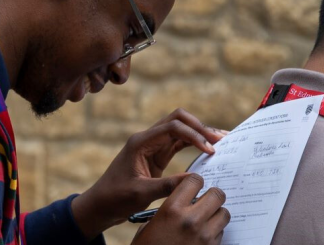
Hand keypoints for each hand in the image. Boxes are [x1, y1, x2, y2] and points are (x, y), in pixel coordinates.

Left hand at [72, 109, 226, 235]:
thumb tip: (194, 180)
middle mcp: (147, 139)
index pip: (172, 127)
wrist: (102, 203)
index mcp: (140, 143)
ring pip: (180, 130)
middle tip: (220, 139)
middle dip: (200, 127)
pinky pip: (178, 143)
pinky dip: (193, 144)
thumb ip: (166, 186)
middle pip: (177, 120)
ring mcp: (152, 146)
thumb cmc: (116, 197)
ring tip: (221, 141)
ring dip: (199, 134)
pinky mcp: (157, 156)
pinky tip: (208, 150)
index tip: (210, 149)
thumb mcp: (141, 193)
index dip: (194, 134)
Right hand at [130, 174, 228, 244]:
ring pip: (224, 214)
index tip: (194, 186)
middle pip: (217, 195)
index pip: (194, 181)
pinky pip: (222, 233)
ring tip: (206, 218)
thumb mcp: (150, 225)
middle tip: (206, 200)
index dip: (195, 182)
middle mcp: (191, 220)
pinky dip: (216, 231)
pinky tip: (204, 235)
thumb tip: (187, 201)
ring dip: (216, 214)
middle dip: (212, 196)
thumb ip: (170, 209)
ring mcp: (204, 236)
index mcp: (172, 210)